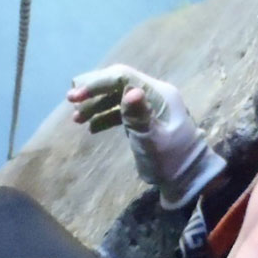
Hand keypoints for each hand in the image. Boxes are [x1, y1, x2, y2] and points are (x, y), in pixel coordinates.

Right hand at [67, 64, 225, 209]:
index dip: (97, 83)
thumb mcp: (153, 141)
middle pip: (117, 83)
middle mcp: (154, 95)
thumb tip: (130, 92)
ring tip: (76, 119)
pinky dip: (105, 116)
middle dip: (93, 90)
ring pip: (117, 97)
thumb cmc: (171, 161)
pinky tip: (91, 127)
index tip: (75, 96)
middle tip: (70, 100)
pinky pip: (121, 112)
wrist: (188, 179)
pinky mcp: (145, 120)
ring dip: (96, 105)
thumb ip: (140, 116)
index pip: (122, 77)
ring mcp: (149, 107)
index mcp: (158, 94)